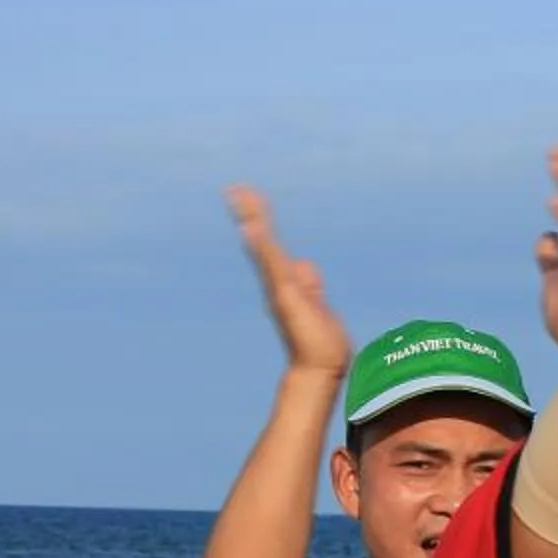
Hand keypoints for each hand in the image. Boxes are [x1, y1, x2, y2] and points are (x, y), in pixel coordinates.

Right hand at [227, 186, 350, 378]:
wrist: (319, 368)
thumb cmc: (321, 343)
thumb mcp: (317, 305)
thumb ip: (310, 285)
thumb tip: (304, 264)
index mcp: (285, 283)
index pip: (270, 246)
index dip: (261, 223)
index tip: (251, 199)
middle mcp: (277, 283)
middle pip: (262, 242)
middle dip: (251, 215)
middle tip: (236, 189)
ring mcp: (279, 288)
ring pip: (264, 248)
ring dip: (253, 221)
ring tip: (240, 196)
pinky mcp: (285, 295)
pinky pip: (271, 265)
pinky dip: (261, 246)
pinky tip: (250, 227)